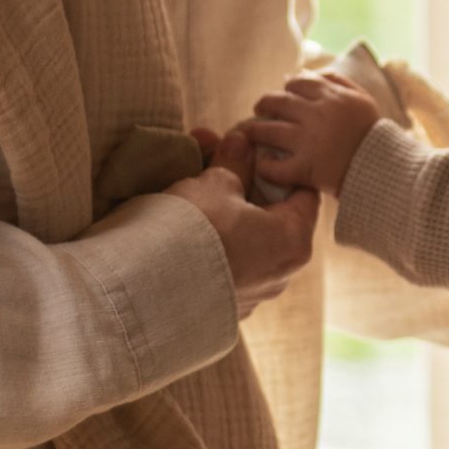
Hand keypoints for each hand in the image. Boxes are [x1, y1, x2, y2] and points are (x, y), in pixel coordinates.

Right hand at [165, 125, 318, 317]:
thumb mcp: (216, 183)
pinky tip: (183, 217)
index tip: (252, 148)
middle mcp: (280, 273)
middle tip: (212, 153)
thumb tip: (242, 143)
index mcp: (294, 242)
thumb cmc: (193, 229)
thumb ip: (235, 162)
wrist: (145, 285)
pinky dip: (211, 238)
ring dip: (222, 207)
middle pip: (269, 214)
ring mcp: (250, 294)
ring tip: (189, 176)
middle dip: (241, 180)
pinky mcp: (221, 305)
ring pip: (244, 237)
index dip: (277, 165)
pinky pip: (224, 261)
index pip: (302, 192)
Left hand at [241, 70, 381, 197]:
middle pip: (277, 102)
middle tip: (259, 109)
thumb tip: (306, 73)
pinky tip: (263, 165)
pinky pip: (275, 167)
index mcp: (331, 97)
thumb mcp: (362, 99)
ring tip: (250, 133)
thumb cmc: (373, 134)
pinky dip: (265, 167)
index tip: (283, 97)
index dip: (286, 89)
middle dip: (263, 104)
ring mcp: (308, 142)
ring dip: (255, 131)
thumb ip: (337, 81)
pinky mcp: (306, 168)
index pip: (296, 83)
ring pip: (268, 131)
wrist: (386, 169)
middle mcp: (316, 115)